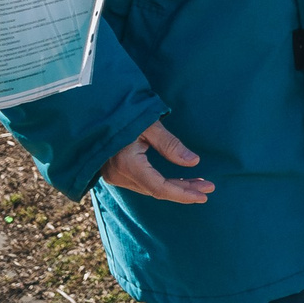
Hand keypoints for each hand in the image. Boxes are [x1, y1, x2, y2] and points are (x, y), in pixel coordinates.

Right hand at [100, 120, 214, 204]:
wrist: (95, 109)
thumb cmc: (123, 112)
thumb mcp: (150, 125)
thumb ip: (170, 145)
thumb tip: (194, 162)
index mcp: (127, 164)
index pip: (160, 188)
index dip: (183, 194)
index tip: (204, 194)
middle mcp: (118, 175)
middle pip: (157, 190)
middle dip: (184, 190)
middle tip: (208, 188)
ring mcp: (114, 176)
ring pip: (150, 188)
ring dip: (174, 187)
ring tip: (198, 184)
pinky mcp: (114, 173)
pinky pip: (142, 183)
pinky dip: (162, 183)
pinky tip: (178, 181)